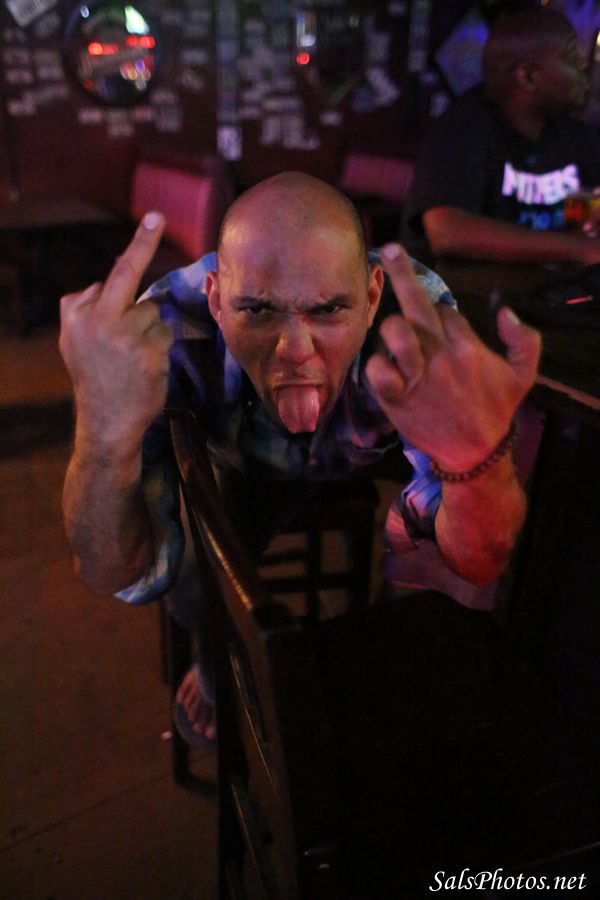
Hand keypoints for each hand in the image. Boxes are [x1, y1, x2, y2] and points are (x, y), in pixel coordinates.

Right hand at [59, 212, 172, 453]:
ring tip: (134, 358)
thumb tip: (102, 284)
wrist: (106, 421)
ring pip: (153, 312)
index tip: (154, 218)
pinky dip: (160, 346)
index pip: (108, 282)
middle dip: (142, 241)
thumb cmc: (95, 378)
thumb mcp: (72, 342)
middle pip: (126, 274)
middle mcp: (97, 319)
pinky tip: (145, 367)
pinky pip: (165, 332)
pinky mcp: (149, 350)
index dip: (131, 261)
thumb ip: (82, 310)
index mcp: (75, 314)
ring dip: (151, 330)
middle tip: (156, 215)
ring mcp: (124, 334)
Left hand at [365, 244, 540, 471]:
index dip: (436, 309)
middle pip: (417, 304)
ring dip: (390, 327)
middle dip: (402, 272)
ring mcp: (417, 377)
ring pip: (395, 332)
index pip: (443, 309)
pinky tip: (382, 365)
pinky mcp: (397, 399)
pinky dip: (376, 364)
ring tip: (392, 334)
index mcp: (468, 345)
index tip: (434, 317)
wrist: (475, 453)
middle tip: (390, 250)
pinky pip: (378, 370)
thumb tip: (504, 310)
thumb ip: (524, 339)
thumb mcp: (525, 373)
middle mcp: (441, 356)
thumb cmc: (497, 409)